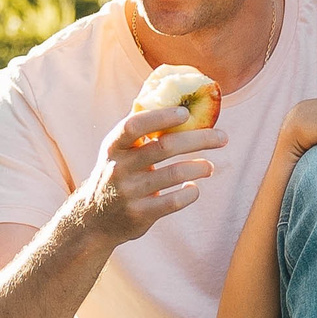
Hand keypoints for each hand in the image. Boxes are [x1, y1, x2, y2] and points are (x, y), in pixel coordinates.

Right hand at [79, 108, 225, 242]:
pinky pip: (175, 201)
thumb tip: (173, 99)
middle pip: (164, 147)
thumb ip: (139, 129)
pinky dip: (191, 193)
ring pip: (175, 174)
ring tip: (209, 167)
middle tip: (222, 137)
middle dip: (199, 139)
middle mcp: (119, 168)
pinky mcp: (139, 215)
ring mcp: (128, 193)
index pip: (134, 126)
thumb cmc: (117, 174)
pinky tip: (193, 188)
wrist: (94, 219)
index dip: (161, 117)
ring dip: (200, 167)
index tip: (186, 113)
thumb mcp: (117, 150)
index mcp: (114, 146)